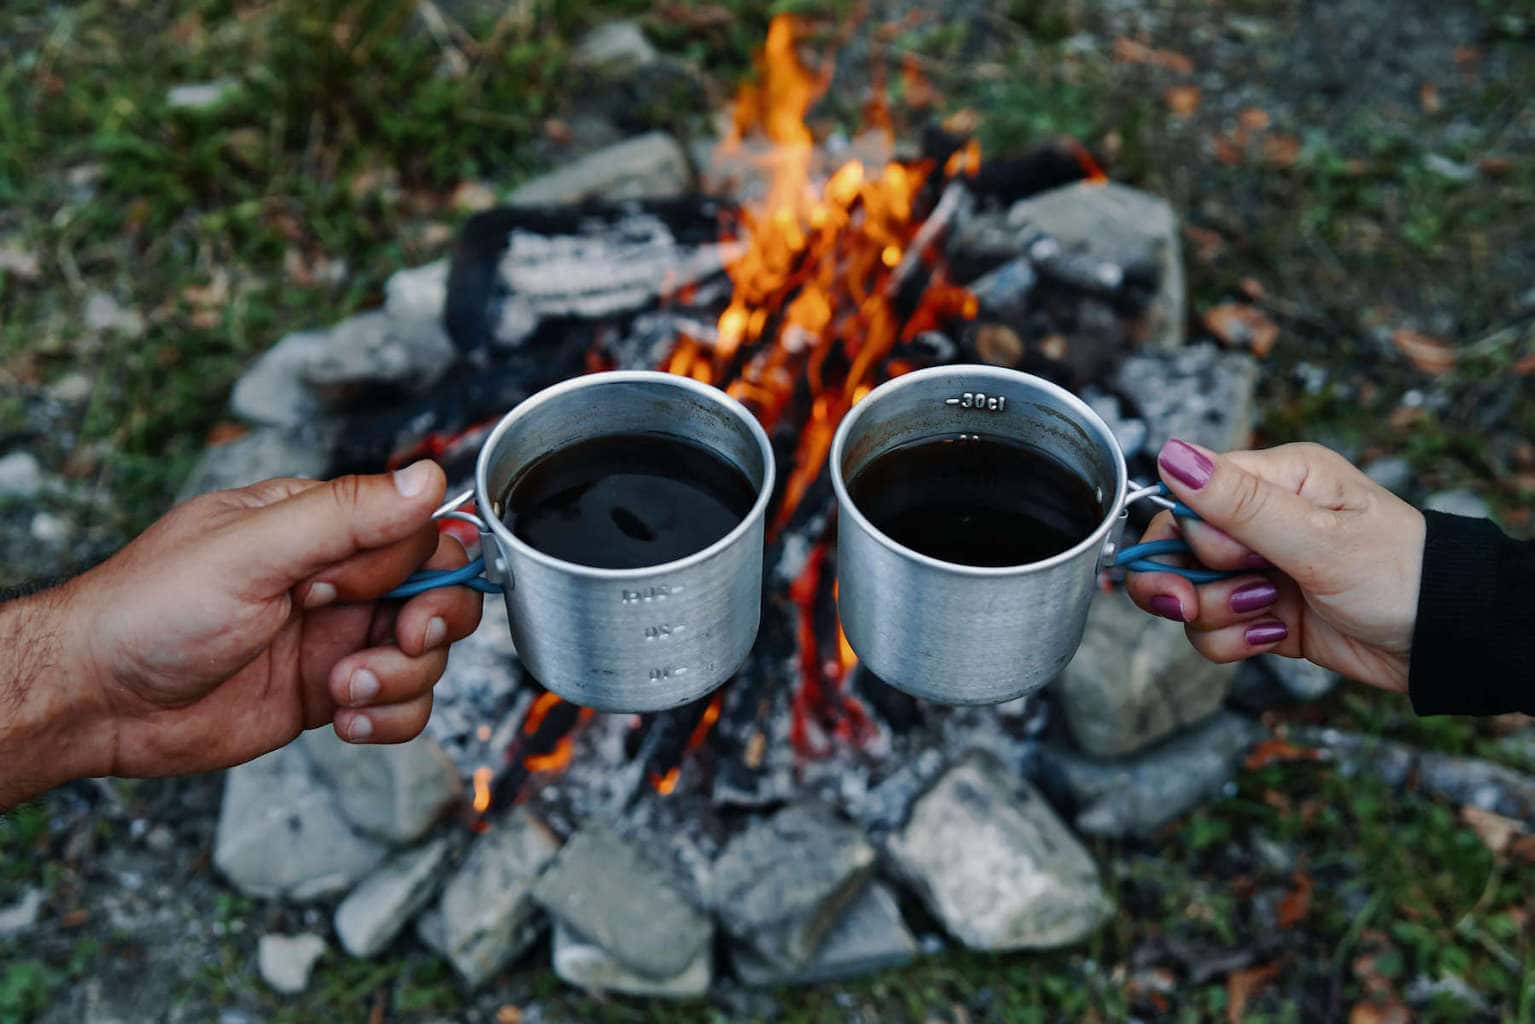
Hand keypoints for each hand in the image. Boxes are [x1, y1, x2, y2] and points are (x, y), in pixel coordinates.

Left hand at [65, 461, 482, 780]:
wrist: (98, 702)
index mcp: (319, 526)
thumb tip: (428, 480)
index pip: (416, 531)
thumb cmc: (150, 612)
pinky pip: (402, 705)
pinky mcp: (332, 693)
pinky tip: (343, 718)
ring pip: (428, 653)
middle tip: (394, 640)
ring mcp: (336, 637)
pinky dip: (389, 718)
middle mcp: (336, 579)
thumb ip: (345, 515)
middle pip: (440, 590)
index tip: (353, 590)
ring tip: (342, 690)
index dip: (407, 566)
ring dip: (401, 678)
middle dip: (431, 623)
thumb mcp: (251, 551)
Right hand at [1125, 440, 1425, 692]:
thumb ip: (1238, 503)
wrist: (1444, 641)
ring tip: (1267, 615)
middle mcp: (1260, 520)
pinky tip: (1275, 636)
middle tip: (1192, 606)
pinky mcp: (1261, 612)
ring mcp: (1258, 569)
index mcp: (1277, 480)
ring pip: (1190, 594)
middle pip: (1176, 547)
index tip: (1220, 560)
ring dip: (1216, 615)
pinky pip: (1212, 629)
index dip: (1188, 533)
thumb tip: (1171, 453)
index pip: (1188, 496)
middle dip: (1182, 583)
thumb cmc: (1400, 575)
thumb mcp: (1318, 537)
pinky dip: (1233, 641)